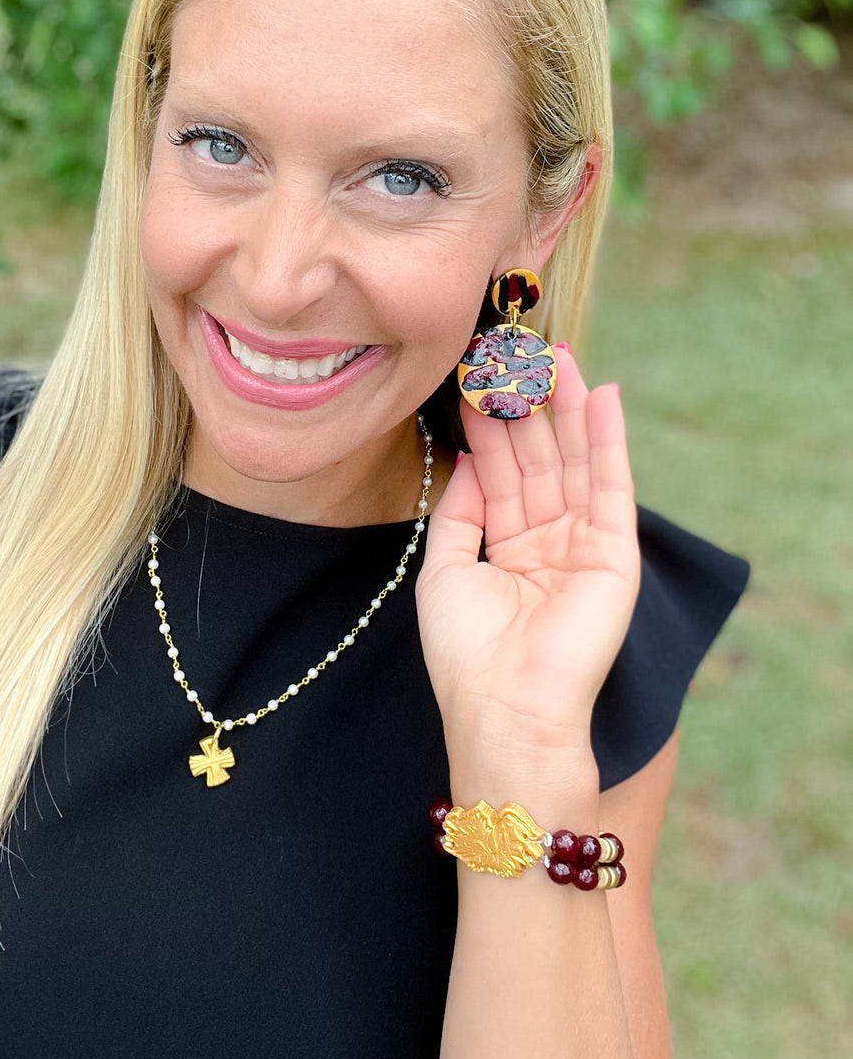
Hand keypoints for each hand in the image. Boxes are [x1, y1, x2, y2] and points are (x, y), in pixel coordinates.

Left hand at [416, 347, 639, 770]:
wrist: (506, 709)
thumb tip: (470, 456)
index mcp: (506, 548)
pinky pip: (611, 485)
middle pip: (538, 458)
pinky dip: (608, 439)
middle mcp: (547, 541)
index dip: (489, 424)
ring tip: (556, 354)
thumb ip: (460, 509)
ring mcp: (583, 545)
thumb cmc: (466, 652)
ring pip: (574, 462)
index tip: (476, 375)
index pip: (500, 472)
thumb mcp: (444, 568)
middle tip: (514, 349)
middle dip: (526, 405)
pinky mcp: (614, 553)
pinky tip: (602, 395)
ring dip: (567, 407)